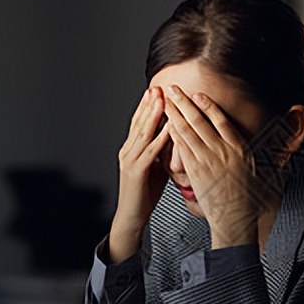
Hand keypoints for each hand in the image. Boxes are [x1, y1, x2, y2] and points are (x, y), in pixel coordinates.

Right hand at [109, 87, 170, 262]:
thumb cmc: (144, 194)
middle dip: (150, 103)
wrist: (131, 216)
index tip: (159, 90)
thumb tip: (174, 137)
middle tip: (160, 86)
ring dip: (153, 115)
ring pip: (143, 133)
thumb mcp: (154, 167)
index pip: (140, 122)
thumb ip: (161, 151)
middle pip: (140, 122)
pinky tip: (169, 129)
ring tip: (162, 99)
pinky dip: (160, 138)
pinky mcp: (136, 172)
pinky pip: (150, 152)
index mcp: (132, 149)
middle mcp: (128, 151)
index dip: (149, 105)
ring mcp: (130, 160)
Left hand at [164, 85, 258, 248]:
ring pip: (188, 132)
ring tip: (166, 103)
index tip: (199, 95)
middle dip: (185, 103)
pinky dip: (174, 136)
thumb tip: (263, 148)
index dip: (209, 106)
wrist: (237, 219)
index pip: (221, 121)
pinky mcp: (197, 172)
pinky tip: (166, 126)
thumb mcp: (260, 172)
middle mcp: (223, 151)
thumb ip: (256, 155)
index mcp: (239, 149)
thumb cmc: (248, 200)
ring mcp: (208, 161)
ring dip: (175, 115)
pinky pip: (182, 150)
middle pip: (200, 121)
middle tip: (174, 90)